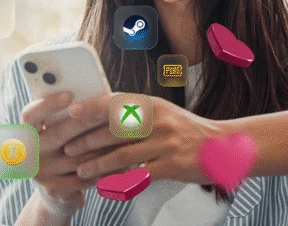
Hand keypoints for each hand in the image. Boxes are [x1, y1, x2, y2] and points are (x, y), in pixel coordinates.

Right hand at [19, 91, 124, 213]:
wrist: (57, 193)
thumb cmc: (62, 151)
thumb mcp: (56, 133)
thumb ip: (65, 117)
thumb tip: (92, 95)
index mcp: (26, 133)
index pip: (29, 115)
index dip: (48, 104)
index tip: (70, 94)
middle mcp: (28, 154)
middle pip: (57, 134)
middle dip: (85, 121)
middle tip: (108, 110)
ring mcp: (41, 173)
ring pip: (76, 157)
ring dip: (102, 146)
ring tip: (122, 134)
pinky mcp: (56, 189)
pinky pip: (85, 177)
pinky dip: (106, 169)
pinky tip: (123, 161)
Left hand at [63, 94, 223, 183]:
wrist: (219, 146)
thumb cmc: (183, 129)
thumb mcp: (162, 111)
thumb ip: (135, 110)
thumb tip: (98, 107)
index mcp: (153, 103)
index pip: (116, 102)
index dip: (91, 106)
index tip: (70, 112)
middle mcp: (159, 120)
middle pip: (114, 130)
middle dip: (87, 140)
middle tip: (68, 147)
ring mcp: (166, 143)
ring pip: (122, 154)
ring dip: (97, 163)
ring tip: (81, 169)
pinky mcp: (172, 165)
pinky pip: (138, 174)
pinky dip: (119, 180)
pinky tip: (105, 184)